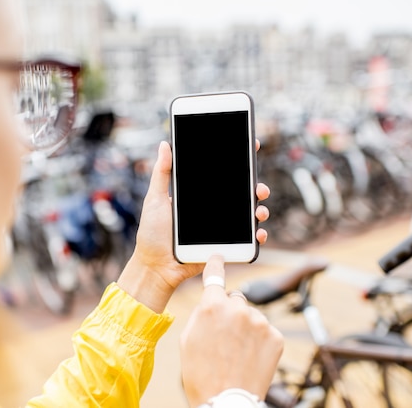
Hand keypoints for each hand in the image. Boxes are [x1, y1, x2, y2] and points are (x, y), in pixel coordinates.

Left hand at [117, 141, 270, 312]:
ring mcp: (221, 228)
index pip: (222, 176)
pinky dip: (257, 235)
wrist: (155, 266)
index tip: (251, 147)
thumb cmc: (152, 233)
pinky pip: (246, 240)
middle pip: (241, 194)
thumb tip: (165, 144)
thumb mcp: (155, 199)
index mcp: (199, 196)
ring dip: (259, 210)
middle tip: (258, 187)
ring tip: (258, 210)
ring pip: (248, 215)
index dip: (238, 162)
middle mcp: (213, 209)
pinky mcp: (225, 246)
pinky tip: (258, 232)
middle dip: (256, 187)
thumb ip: (162, 173)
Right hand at [180, 255, 283, 405]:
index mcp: (212, 305)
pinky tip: (250, 358)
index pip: (215, 274)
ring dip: (246, 328)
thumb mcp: (188, 339)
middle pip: (235, 300)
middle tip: (224, 338)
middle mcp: (238, 308)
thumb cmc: (200, 373)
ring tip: (237, 353)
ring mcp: (260, 322)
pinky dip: (259, 342)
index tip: (219, 257)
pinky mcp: (276, 337)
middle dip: (230, 313)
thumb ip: (201, 313)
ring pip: (251, 317)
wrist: (225, 402)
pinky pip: (266, 331)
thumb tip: (212, 302)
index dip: (216, 265)